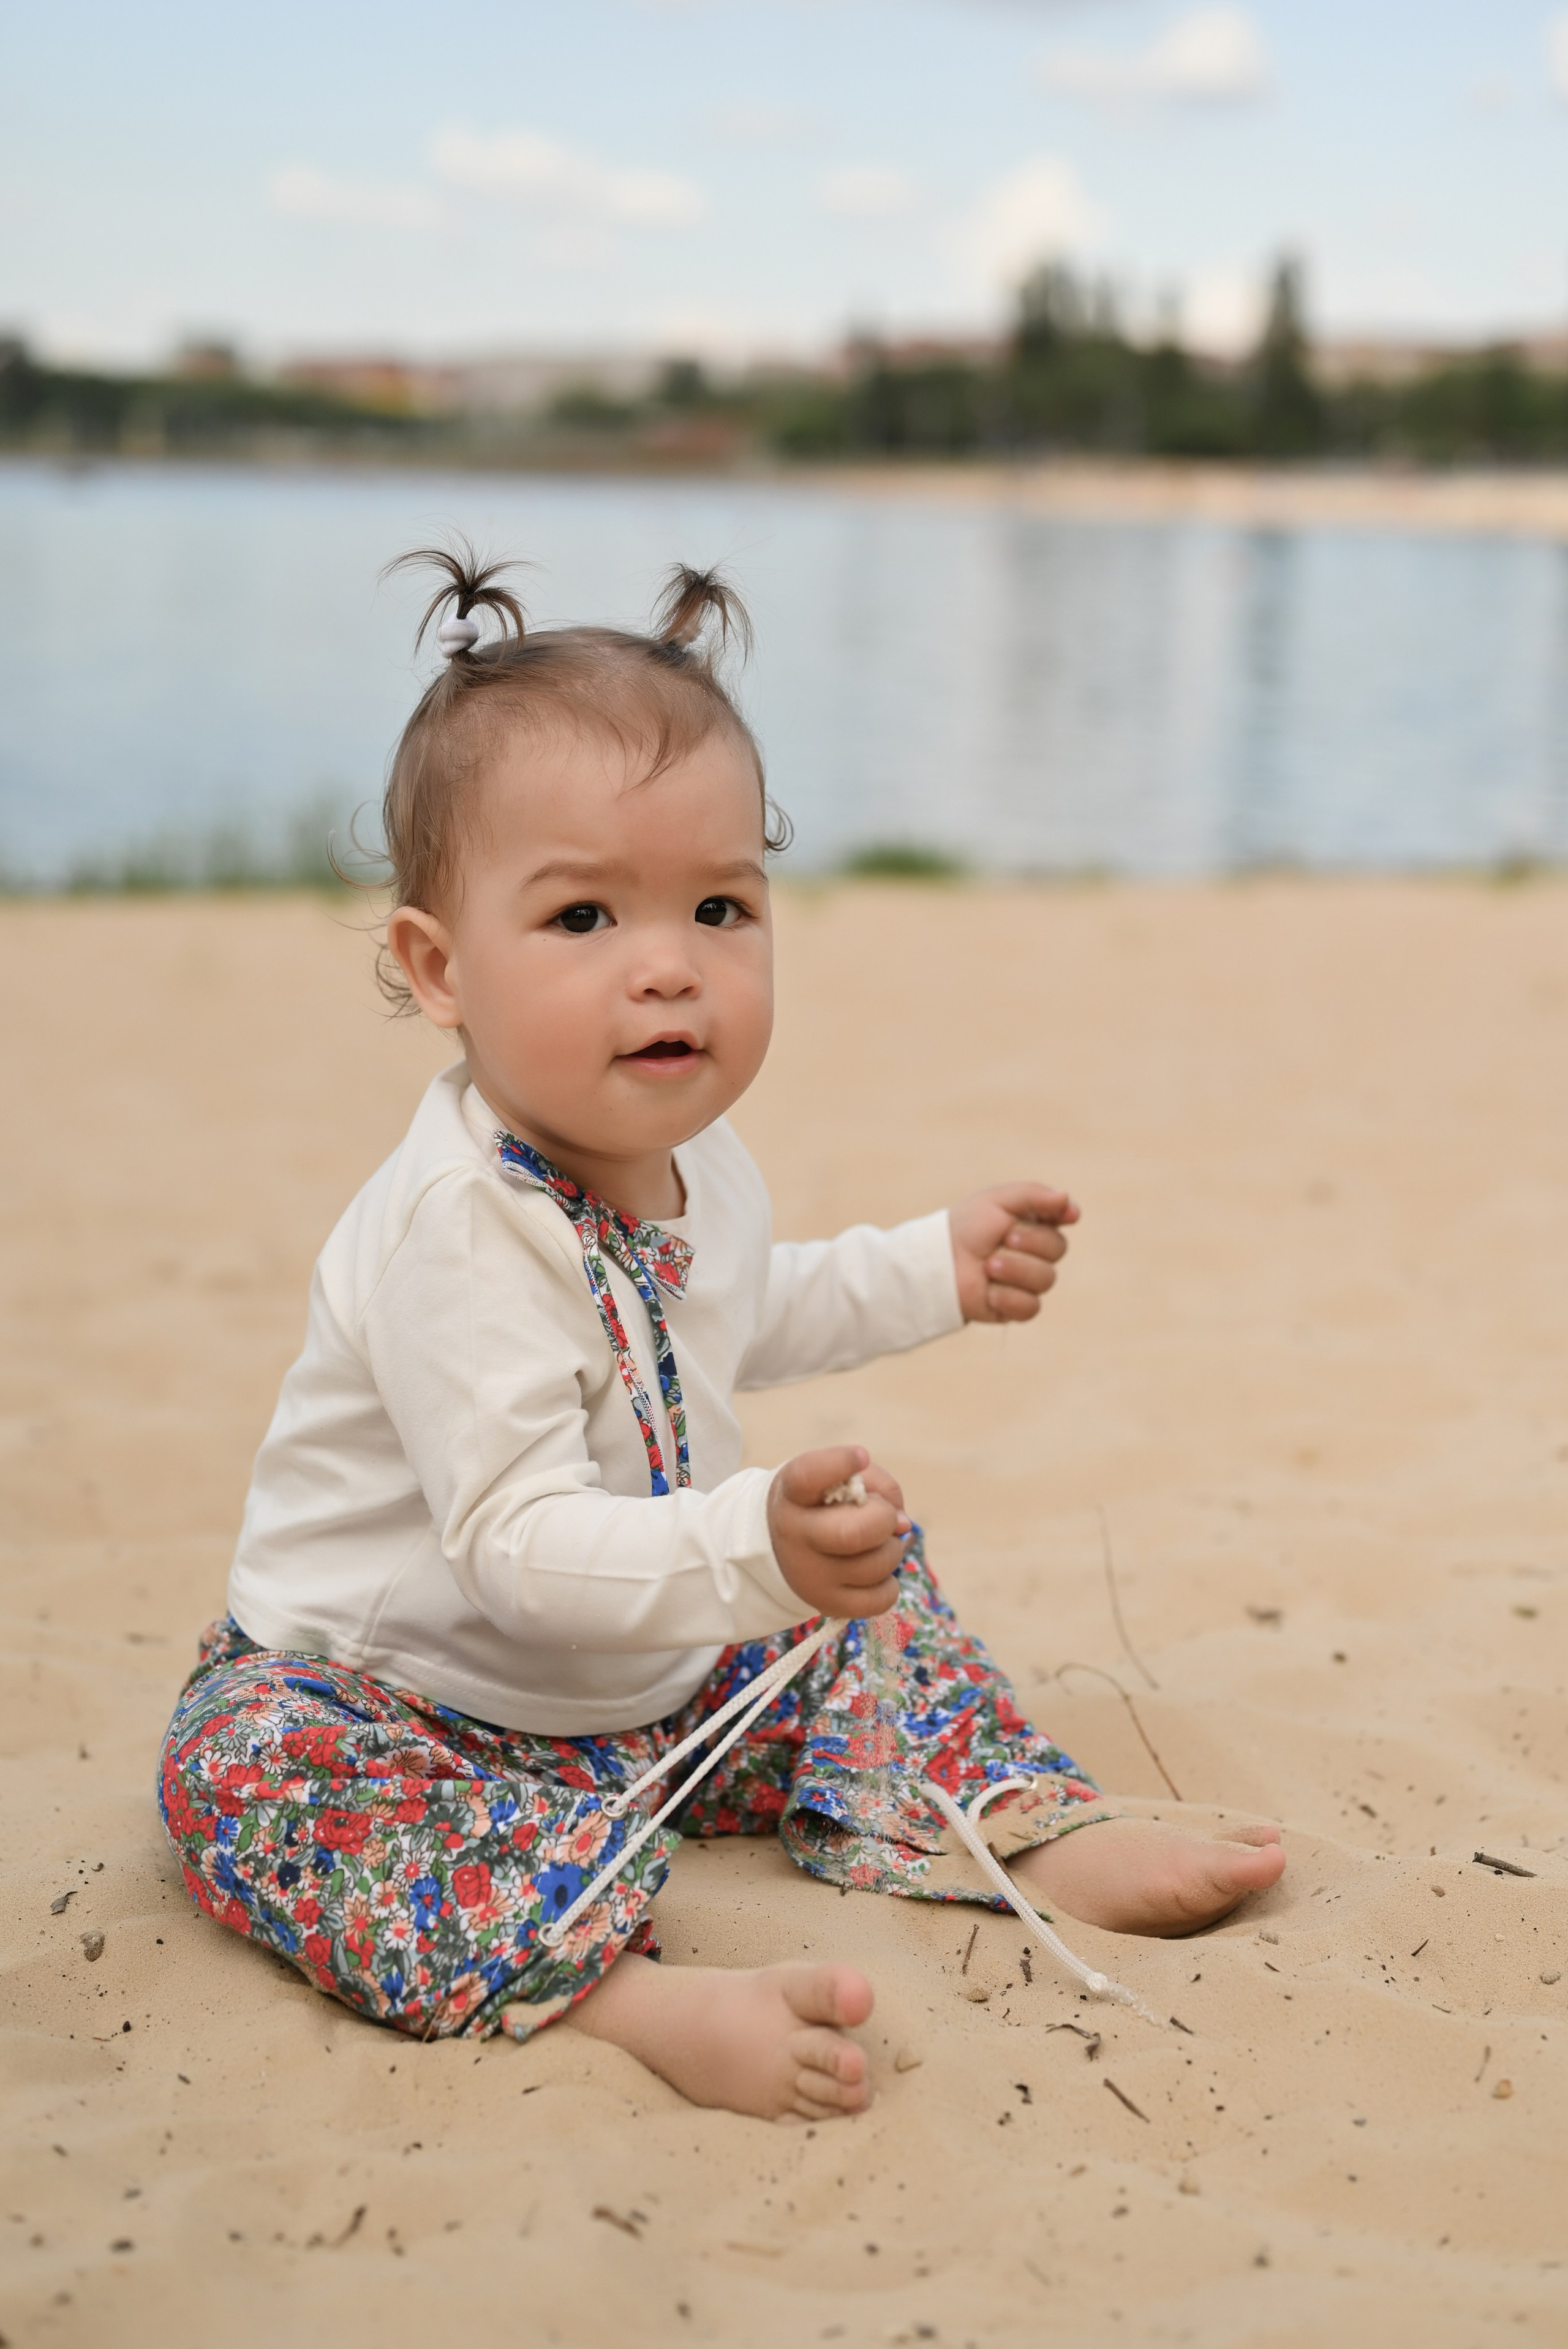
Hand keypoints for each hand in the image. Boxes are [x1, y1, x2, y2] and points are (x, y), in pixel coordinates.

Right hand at [767, 1445, 909, 1619]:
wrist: (779, 1546)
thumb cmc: (820, 1503)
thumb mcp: (836, 1477)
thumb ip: (874, 1483)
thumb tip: (903, 1523)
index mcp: (793, 1492)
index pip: (809, 1476)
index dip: (838, 1464)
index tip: (859, 1456)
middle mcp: (795, 1534)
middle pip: (854, 1533)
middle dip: (884, 1520)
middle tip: (884, 1517)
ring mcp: (810, 1575)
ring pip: (876, 1565)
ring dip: (892, 1549)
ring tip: (877, 1542)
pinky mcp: (828, 1604)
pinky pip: (881, 1598)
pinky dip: (889, 1583)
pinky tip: (874, 1569)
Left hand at [949, 1181, 1079, 1323]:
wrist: (937, 1260)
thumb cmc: (966, 1226)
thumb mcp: (996, 1201)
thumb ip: (1032, 1195)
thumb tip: (1066, 1198)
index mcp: (1033, 1222)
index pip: (1063, 1218)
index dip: (1065, 1216)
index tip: (1065, 1215)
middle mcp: (1036, 1252)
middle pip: (1058, 1248)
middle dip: (1031, 1242)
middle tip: (1003, 1239)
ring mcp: (1027, 1281)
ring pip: (1046, 1279)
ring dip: (1015, 1269)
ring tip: (988, 1265)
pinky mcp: (1016, 1307)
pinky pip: (1030, 1307)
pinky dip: (1008, 1297)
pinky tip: (989, 1290)